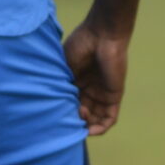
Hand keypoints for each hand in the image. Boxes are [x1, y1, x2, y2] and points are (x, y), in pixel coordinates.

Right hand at [64, 15, 131, 135]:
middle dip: (73, 120)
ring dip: (86, 125)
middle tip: (68, 114)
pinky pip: (110, 118)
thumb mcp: (64, 67)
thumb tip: (50, 103)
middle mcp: (89, 91)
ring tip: (80, 116)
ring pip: (95, 119)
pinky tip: (90, 129)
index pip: (69, 105)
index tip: (55, 112)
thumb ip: (60, 84)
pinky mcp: (114, 96)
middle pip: (82, 115)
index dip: (63, 112)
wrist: (101, 35)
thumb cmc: (80, 45)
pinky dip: (101, 127)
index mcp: (75, 83)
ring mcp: (102, 94)